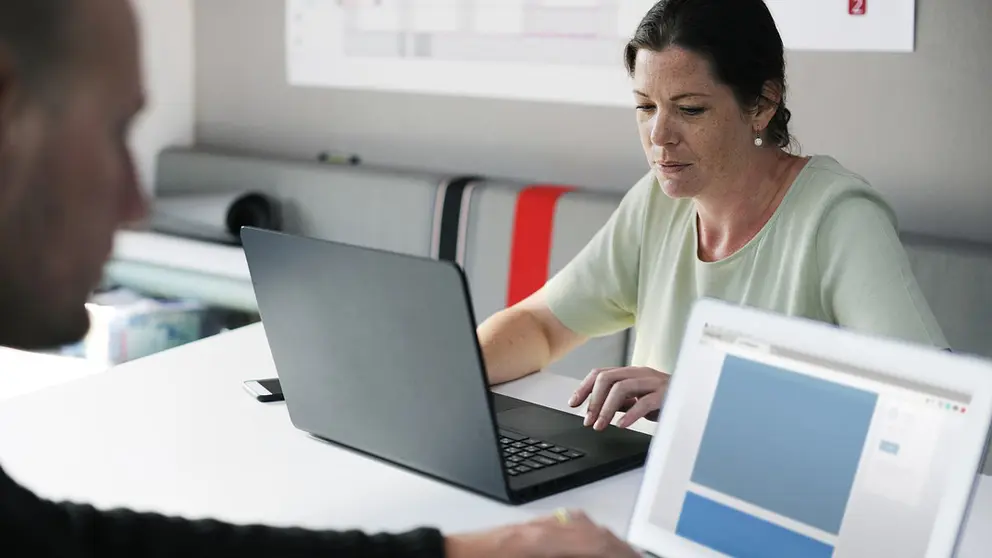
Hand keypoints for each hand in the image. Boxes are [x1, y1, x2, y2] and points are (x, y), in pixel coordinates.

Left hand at [444, 510, 639, 557]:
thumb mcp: (531, 556)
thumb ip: (564, 552)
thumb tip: (594, 549)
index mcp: (541, 542)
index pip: (595, 543)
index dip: (620, 552)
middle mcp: (540, 528)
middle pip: (592, 530)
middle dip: (618, 546)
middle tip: (634, 556)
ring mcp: (533, 525)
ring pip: (580, 524)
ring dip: (603, 538)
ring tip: (616, 551)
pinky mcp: (526, 529)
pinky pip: (564, 523)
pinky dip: (584, 533)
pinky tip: (587, 543)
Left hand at [568, 366, 669, 429]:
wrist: (699, 400)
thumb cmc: (669, 401)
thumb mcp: (639, 400)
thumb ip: (621, 402)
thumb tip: (599, 408)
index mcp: (632, 373)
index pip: (600, 373)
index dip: (584, 388)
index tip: (573, 403)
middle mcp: (641, 373)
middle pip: (607, 378)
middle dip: (593, 400)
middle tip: (588, 420)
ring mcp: (654, 382)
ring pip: (621, 387)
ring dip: (606, 408)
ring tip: (601, 425)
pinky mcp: (666, 395)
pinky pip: (645, 402)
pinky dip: (630, 414)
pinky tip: (622, 425)